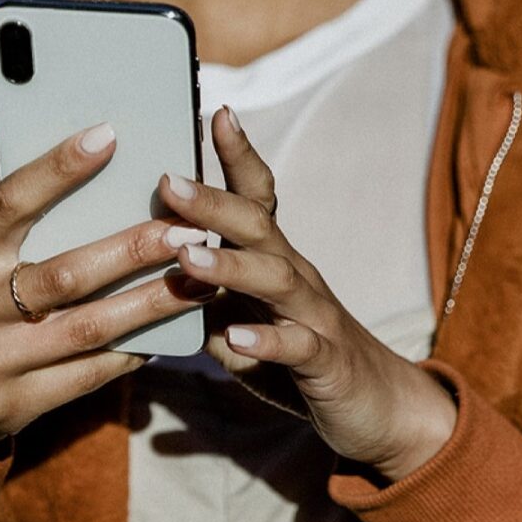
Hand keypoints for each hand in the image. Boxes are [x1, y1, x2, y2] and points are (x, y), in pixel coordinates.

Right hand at [0, 121, 216, 492]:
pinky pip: (90, 374)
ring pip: (90, 328)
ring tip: (203, 278)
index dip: (57, 169)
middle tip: (191, 227)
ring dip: (153, 302)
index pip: (9, 205)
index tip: (109, 136)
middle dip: (135, 248)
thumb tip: (13, 128)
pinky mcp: (18, 405)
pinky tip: (172, 330)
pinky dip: (134, 352)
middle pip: (67, 273)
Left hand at [158, 106, 458, 483]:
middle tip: (167, 180)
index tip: (212, 111)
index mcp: (274, 261)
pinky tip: (236, 340)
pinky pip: (298, 347)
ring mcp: (315, 317)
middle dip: (212, 202)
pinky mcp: (328, 363)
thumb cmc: (298, 360)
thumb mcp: (244, 322)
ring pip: (276, 280)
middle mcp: (297, 276)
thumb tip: (142, 279)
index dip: (237, 155)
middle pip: (256, 227)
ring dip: (229, 267)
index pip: (256, 197)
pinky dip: (267, 342)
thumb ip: (202, 301)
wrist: (379, 409)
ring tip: (188, 259)